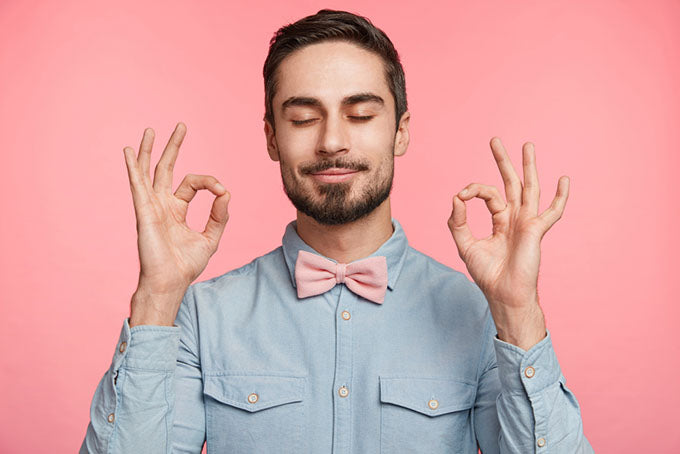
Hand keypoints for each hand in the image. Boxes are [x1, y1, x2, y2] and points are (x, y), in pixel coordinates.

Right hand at [123, 122, 230, 325]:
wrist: (171, 282)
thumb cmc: (186, 265)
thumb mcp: (211, 238)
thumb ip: (219, 216)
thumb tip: (226, 193)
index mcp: (176, 209)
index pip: (192, 183)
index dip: (209, 183)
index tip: (222, 192)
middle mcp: (162, 204)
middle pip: (166, 168)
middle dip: (173, 147)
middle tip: (181, 126)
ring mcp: (151, 206)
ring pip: (148, 172)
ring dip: (149, 150)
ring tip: (150, 130)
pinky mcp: (144, 212)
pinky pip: (138, 185)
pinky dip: (133, 167)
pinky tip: (129, 151)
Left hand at [447, 137, 568, 348]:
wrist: (503, 293)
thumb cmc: (487, 274)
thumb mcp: (465, 245)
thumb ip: (457, 222)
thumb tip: (456, 197)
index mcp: (499, 220)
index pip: (487, 194)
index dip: (473, 190)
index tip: (461, 196)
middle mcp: (514, 218)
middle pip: (510, 183)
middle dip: (503, 161)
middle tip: (494, 140)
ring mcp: (527, 222)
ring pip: (529, 188)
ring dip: (528, 167)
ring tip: (527, 145)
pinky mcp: (536, 231)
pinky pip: (552, 212)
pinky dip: (560, 197)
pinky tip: (564, 180)